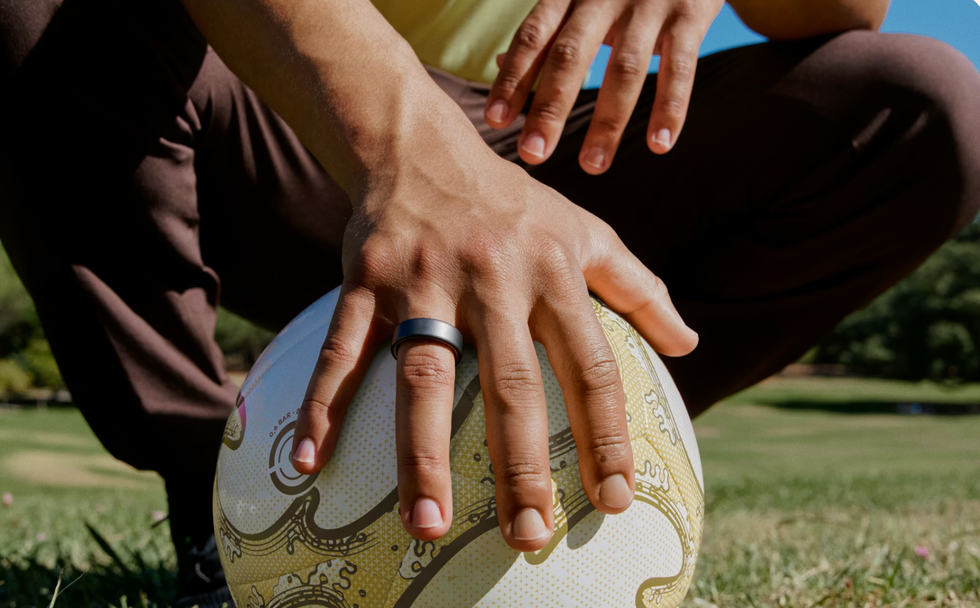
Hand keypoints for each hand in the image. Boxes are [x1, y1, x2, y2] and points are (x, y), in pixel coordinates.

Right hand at [290, 117, 696, 551]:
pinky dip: (325, 404)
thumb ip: (639, 288)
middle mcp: (493, 279)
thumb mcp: (585, 232)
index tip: (615, 500)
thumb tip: (689, 344)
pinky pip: (343, 349)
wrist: (421, 145)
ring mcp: (424, 279)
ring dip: (422, 454)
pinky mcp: (367, 278)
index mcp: (551, 273)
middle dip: (520, 465)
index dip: (606, 435)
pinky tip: (309, 464)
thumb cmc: (513, 204)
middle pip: (510, 383)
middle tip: (528, 536)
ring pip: (424, 375)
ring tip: (428, 526)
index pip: (589, 367)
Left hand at [485, 0, 724, 173]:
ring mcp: (648, 5)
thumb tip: (500, 64)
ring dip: (608, 123)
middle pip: (570, 56)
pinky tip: (660, 145)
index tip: (495, 120)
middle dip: (549, 109)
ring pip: (625, 70)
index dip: (513, 79)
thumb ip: (545, 29)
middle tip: (532, 154)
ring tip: (592, 166)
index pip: (534, 38)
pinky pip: (680, 68)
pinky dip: (671, 108)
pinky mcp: (690, 15)